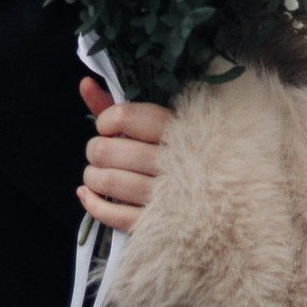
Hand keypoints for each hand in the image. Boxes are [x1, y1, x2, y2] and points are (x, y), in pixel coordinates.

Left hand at [80, 76, 172, 231]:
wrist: (222, 193)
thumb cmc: (182, 150)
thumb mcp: (157, 122)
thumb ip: (118, 106)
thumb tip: (84, 84)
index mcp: (177, 128)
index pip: (123, 117)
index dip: (106, 121)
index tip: (108, 126)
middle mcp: (173, 160)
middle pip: (108, 151)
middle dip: (95, 150)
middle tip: (100, 151)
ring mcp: (167, 194)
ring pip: (108, 182)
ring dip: (92, 177)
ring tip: (97, 173)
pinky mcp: (159, 222)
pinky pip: (114, 215)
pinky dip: (93, 204)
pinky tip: (89, 194)